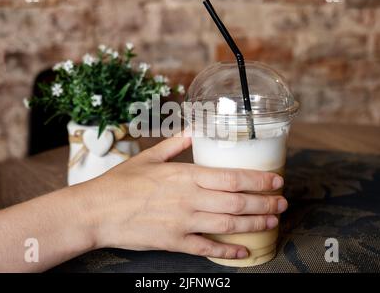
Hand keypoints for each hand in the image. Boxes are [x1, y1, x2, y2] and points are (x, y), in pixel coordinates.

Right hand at [80, 136, 287, 259]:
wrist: (97, 211)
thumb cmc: (121, 183)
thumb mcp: (149, 157)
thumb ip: (176, 144)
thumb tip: (193, 128)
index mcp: (185, 175)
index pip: (232, 177)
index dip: (258, 180)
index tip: (276, 181)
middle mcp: (189, 199)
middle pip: (237, 201)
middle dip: (264, 203)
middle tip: (282, 204)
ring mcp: (183, 222)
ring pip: (228, 224)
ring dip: (254, 224)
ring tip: (272, 222)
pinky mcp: (174, 242)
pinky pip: (207, 247)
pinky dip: (228, 250)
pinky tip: (244, 250)